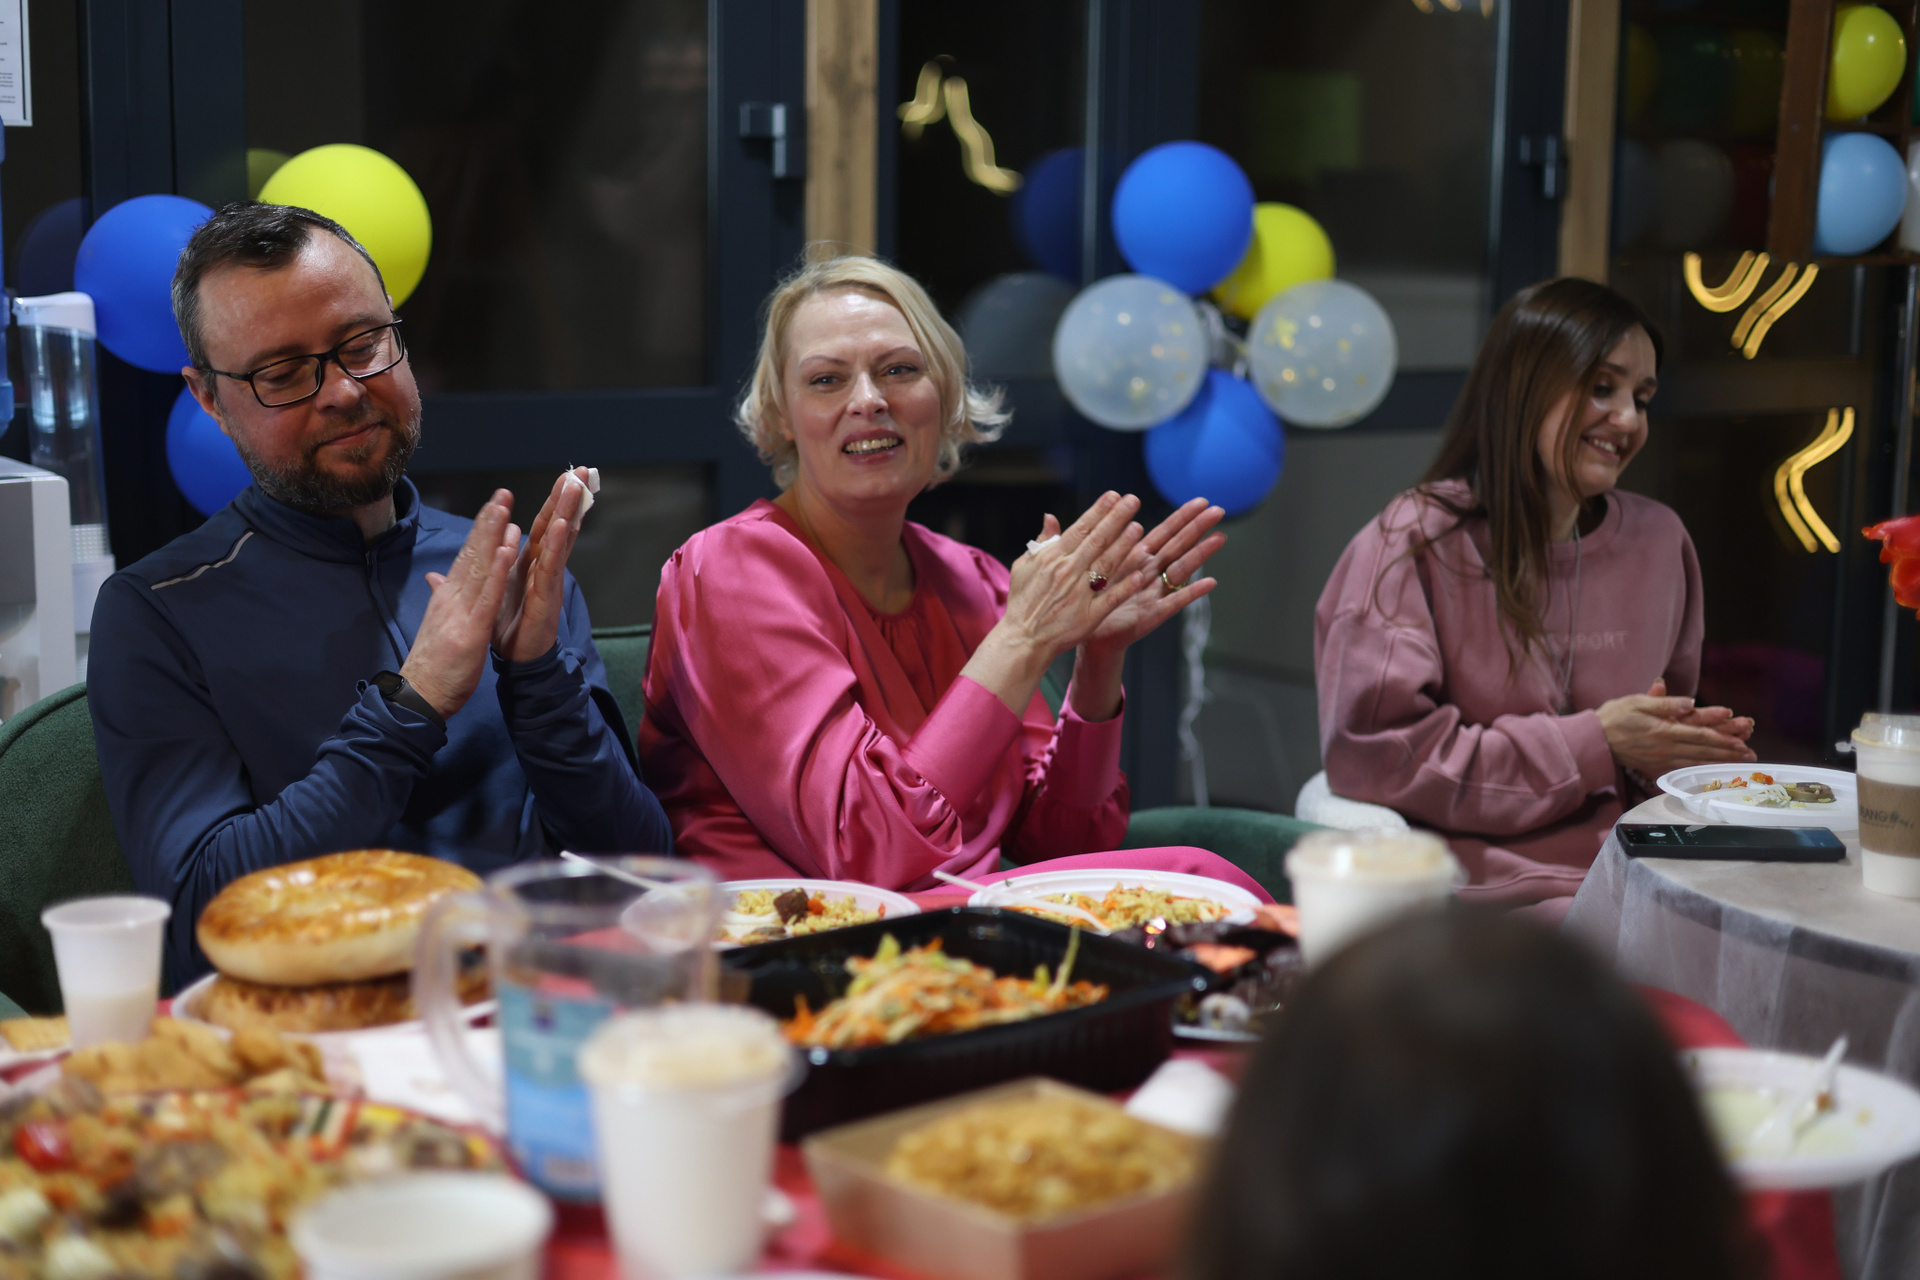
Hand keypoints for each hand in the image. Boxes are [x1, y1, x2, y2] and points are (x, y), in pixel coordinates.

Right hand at [400, 490, 518, 717]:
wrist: (419, 697)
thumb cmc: (432, 665)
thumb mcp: (438, 624)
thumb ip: (440, 597)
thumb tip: (435, 576)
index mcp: (448, 598)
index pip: (466, 557)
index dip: (481, 531)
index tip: (495, 506)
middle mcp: (452, 598)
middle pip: (471, 553)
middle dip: (488, 522)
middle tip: (503, 493)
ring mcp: (460, 612)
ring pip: (478, 568)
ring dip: (492, 537)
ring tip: (505, 509)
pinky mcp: (470, 630)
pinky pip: (486, 597)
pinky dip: (496, 572)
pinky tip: (506, 551)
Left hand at [493, 468, 588, 662]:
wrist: (517, 662)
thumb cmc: (509, 628)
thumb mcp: (494, 591)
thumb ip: (490, 569)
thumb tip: (486, 547)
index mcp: (529, 564)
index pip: (545, 527)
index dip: (554, 502)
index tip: (565, 477)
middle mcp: (544, 569)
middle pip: (558, 527)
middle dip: (568, 499)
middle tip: (581, 471)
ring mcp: (548, 581)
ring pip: (560, 541)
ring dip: (568, 513)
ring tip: (577, 488)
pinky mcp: (547, 597)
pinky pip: (552, 567)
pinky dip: (559, 545)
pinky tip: (566, 525)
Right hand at [959, 493, 1152, 714]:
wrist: (1023, 638)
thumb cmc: (1023, 601)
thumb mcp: (1025, 566)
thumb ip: (1042, 542)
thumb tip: (1050, 517)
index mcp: (1053, 558)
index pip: (1080, 528)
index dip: (1099, 511)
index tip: (1114, 496)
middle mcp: (1068, 572)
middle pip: (1097, 540)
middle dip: (1116, 519)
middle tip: (1134, 501)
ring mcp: (1079, 594)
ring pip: (1106, 564)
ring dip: (1123, 546)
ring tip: (1139, 528)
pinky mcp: (1089, 615)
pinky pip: (1110, 598)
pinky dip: (1124, 586)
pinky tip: (1139, 573)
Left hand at [1083, 497, 1225, 657]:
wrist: (1084, 634)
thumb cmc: (1085, 599)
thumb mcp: (1078, 565)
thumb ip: (1068, 541)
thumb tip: (1048, 514)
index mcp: (1136, 558)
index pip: (1164, 532)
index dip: (1182, 516)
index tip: (1200, 500)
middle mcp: (1150, 572)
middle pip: (1178, 544)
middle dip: (1197, 527)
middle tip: (1219, 509)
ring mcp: (1154, 593)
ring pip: (1181, 569)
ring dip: (1201, 553)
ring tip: (1221, 537)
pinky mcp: (1152, 614)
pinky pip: (1174, 602)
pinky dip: (1191, 593)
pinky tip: (1210, 583)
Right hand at [1597, 680, 1757, 776]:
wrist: (1594, 740)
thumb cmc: (1614, 717)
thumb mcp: (1637, 702)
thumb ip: (1664, 702)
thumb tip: (1689, 702)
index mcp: (1664, 730)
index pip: (1701, 735)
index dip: (1723, 739)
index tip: (1742, 742)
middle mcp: (1666, 748)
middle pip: (1704, 751)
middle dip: (1728, 753)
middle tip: (1750, 756)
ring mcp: (1662, 760)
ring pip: (1697, 762)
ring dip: (1719, 763)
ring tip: (1738, 764)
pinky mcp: (1656, 766)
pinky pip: (1684, 770)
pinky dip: (1700, 770)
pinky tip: (1711, 772)